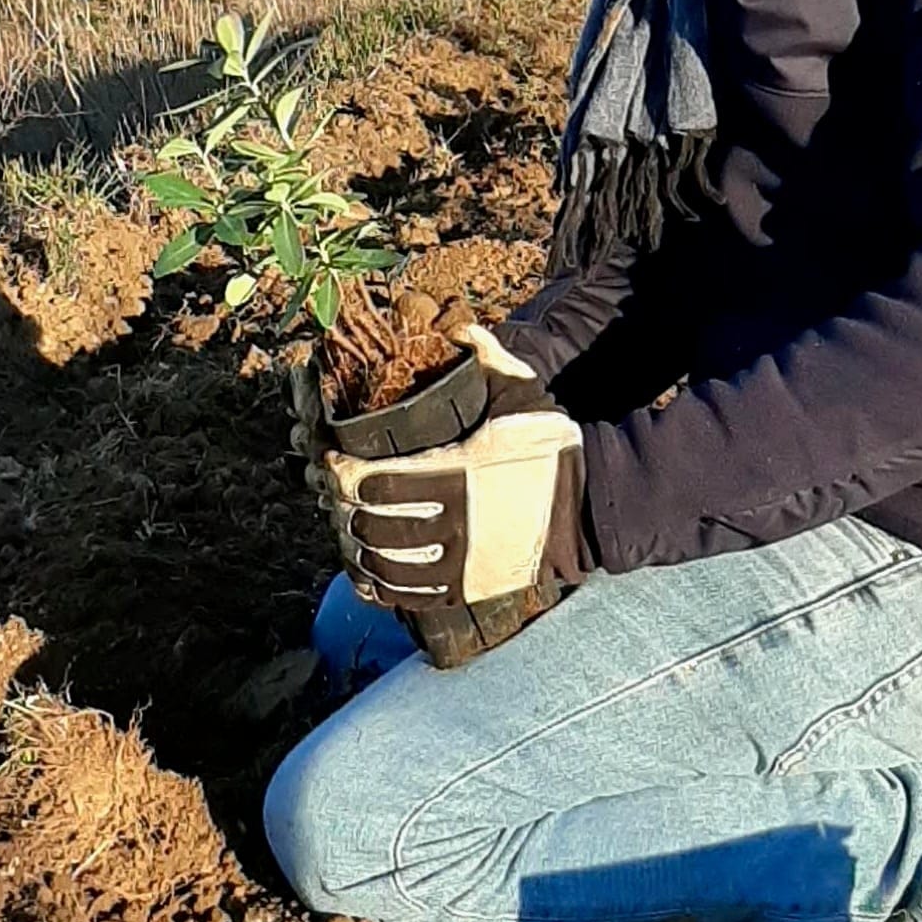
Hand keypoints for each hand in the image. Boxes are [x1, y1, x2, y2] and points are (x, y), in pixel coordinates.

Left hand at [323, 327, 590, 609]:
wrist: (589, 509)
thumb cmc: (549, 447)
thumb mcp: (522, 393)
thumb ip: (487, 356)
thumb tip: (459, 325)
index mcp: (457, 472)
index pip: (375, 480)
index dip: (343, 472)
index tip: (333, 459)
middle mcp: (453, 523)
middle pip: (371, 524)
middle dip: (345, 507)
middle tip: (337, 492)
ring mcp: (460, 562)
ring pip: (384, 565)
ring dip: (358, 548)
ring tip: (349, 528)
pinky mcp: (468, 588)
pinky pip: (409, 597)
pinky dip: (380, 587)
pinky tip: (366, 572)